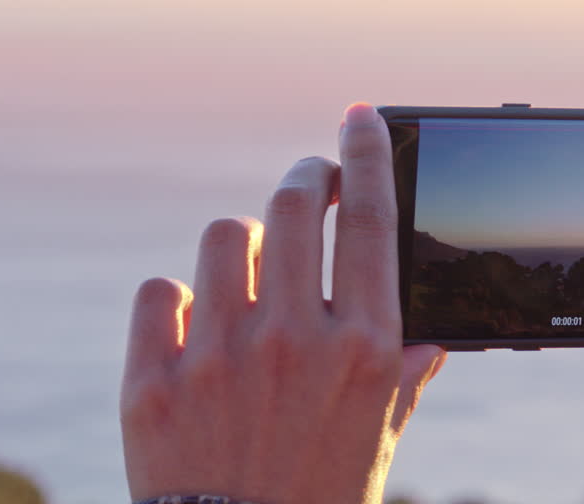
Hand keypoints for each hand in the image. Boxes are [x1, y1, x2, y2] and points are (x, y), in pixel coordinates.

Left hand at [119, 103, 445, 503]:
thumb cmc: (318, 497)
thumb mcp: (377, 438)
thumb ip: (401, 374)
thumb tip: (429, 332)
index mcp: (359, 348)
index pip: (370, 220)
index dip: (367, 154)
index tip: (359, 117)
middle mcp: (291, 339)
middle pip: (294, 205)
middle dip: (303, 181)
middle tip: (307, 187)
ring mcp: (217, 356)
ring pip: (226, 237)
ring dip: (244, 245)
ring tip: (249, 274)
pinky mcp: (153, 379)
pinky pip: (160, 291)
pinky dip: (176, 301)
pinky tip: (191, 327)